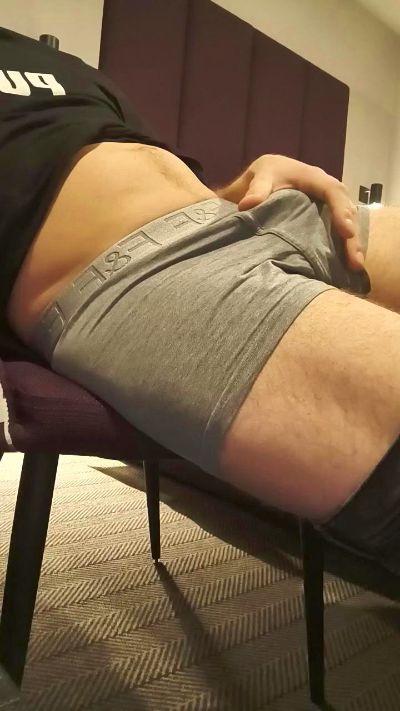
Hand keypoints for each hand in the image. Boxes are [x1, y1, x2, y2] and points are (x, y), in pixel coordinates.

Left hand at [238, 155, 364, 270]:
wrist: (267, 177)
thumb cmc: (266, 174)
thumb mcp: (260, 176)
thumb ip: (256, 189)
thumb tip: (246, 205)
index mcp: (314, 177)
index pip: (333, 191)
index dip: (341, 211)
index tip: (346, 232)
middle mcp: (328, 190)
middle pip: (347, 210)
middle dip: (352, 235)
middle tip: (354, 259)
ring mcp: (330, 205)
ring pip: (349, 222)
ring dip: (352, 244)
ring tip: (355, 267)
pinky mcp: (328, 217)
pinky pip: (341, 230)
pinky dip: (344, 246)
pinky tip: (347, 266)